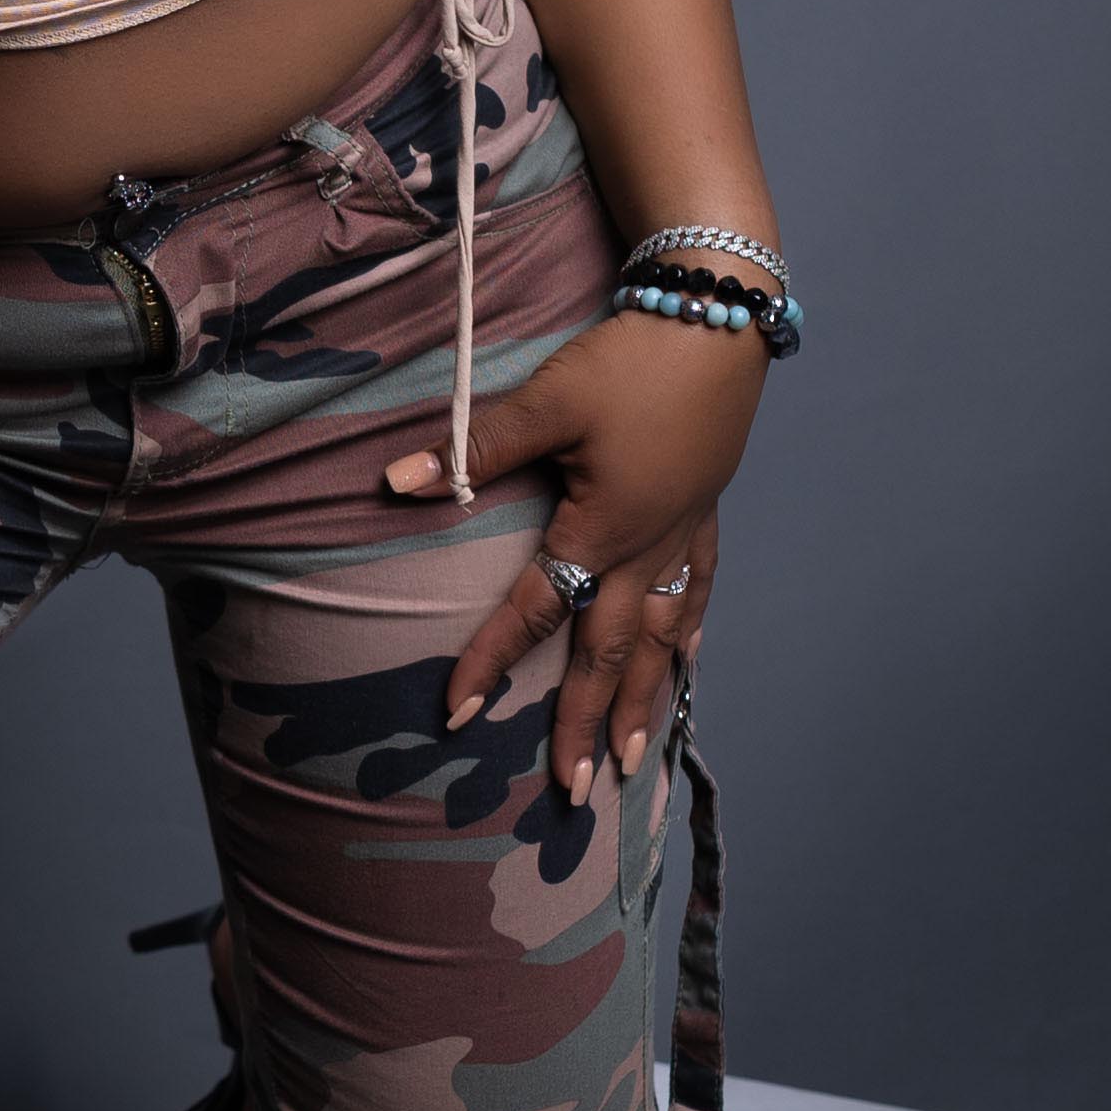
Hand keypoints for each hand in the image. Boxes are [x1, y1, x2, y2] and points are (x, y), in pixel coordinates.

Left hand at [385, 312, 754, 798]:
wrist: (714, 317)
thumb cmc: (630, 359)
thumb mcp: (548, 399)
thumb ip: (475, 449)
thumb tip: (396, 483)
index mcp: (604, 526)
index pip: (537, 608)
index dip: (494, 660)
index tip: (458, 713)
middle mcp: (648, 547)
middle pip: (612, 653)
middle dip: (589, 724)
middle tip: (573, 793)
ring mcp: (685, 534)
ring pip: (664, 639)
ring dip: (647, 702)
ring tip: (634, 761)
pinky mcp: (706, 514)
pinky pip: (697, 594)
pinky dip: (688, 637)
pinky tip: (685, 665)